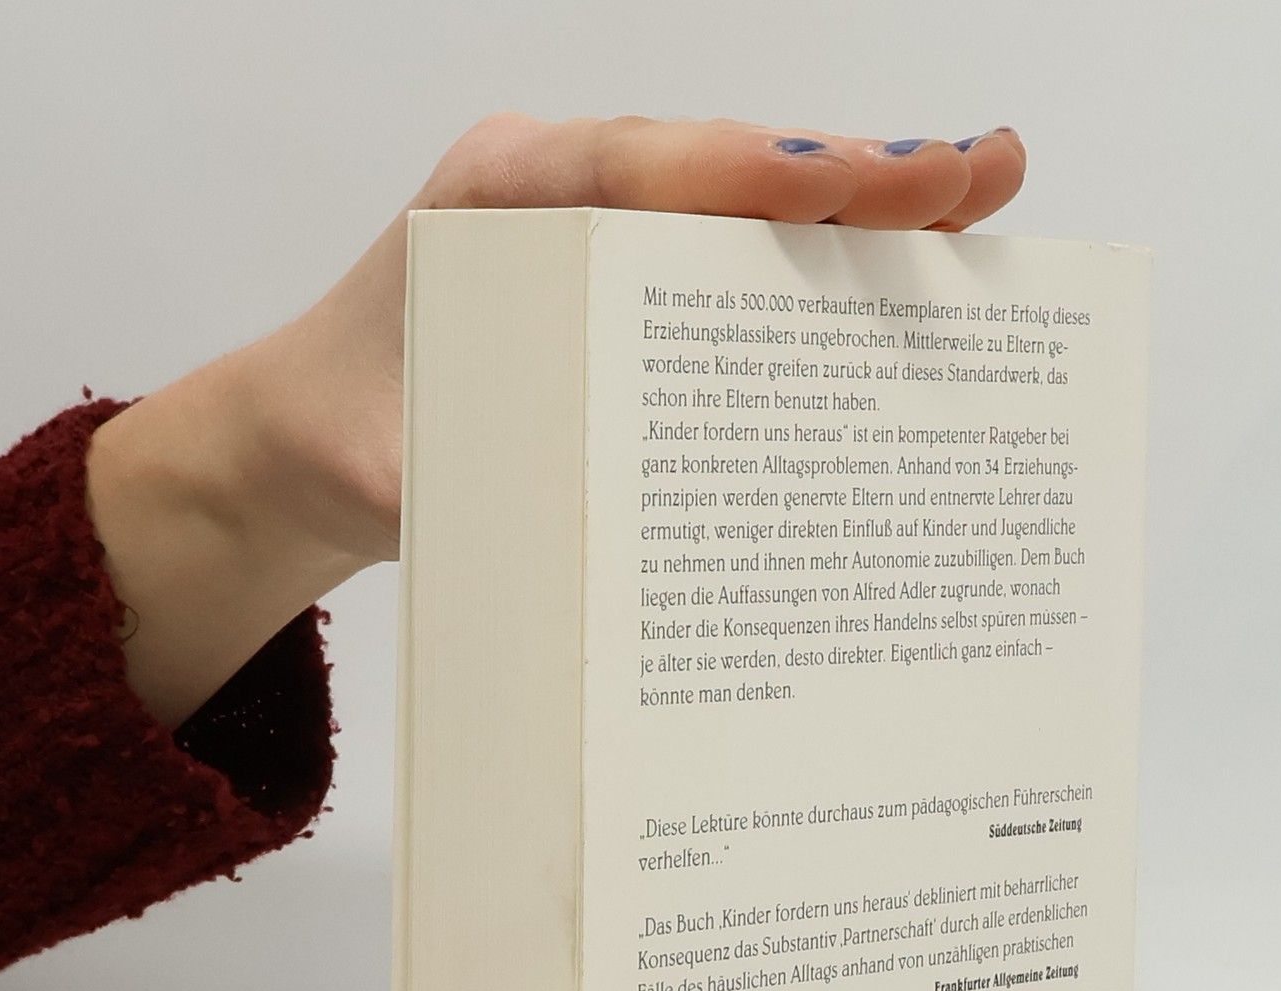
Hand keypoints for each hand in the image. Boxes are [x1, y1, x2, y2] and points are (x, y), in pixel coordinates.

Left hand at [90, 116, 1028, 724]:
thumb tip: (552, 533)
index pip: (635, 170)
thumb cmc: (341, 436)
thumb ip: (454, 487)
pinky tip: (904, 274)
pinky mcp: (626, 280)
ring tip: (978, 200)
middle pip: (722, 167)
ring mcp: (599, 231)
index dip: (749, 174)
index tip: (849, 183)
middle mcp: (556, 195)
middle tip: (977, 174)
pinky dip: (819, 263)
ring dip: (861, 209)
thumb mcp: (382, 471)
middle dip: (854, 173)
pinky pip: (733, 257)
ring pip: (745, 204)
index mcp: (490, 204)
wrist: (302, 438)